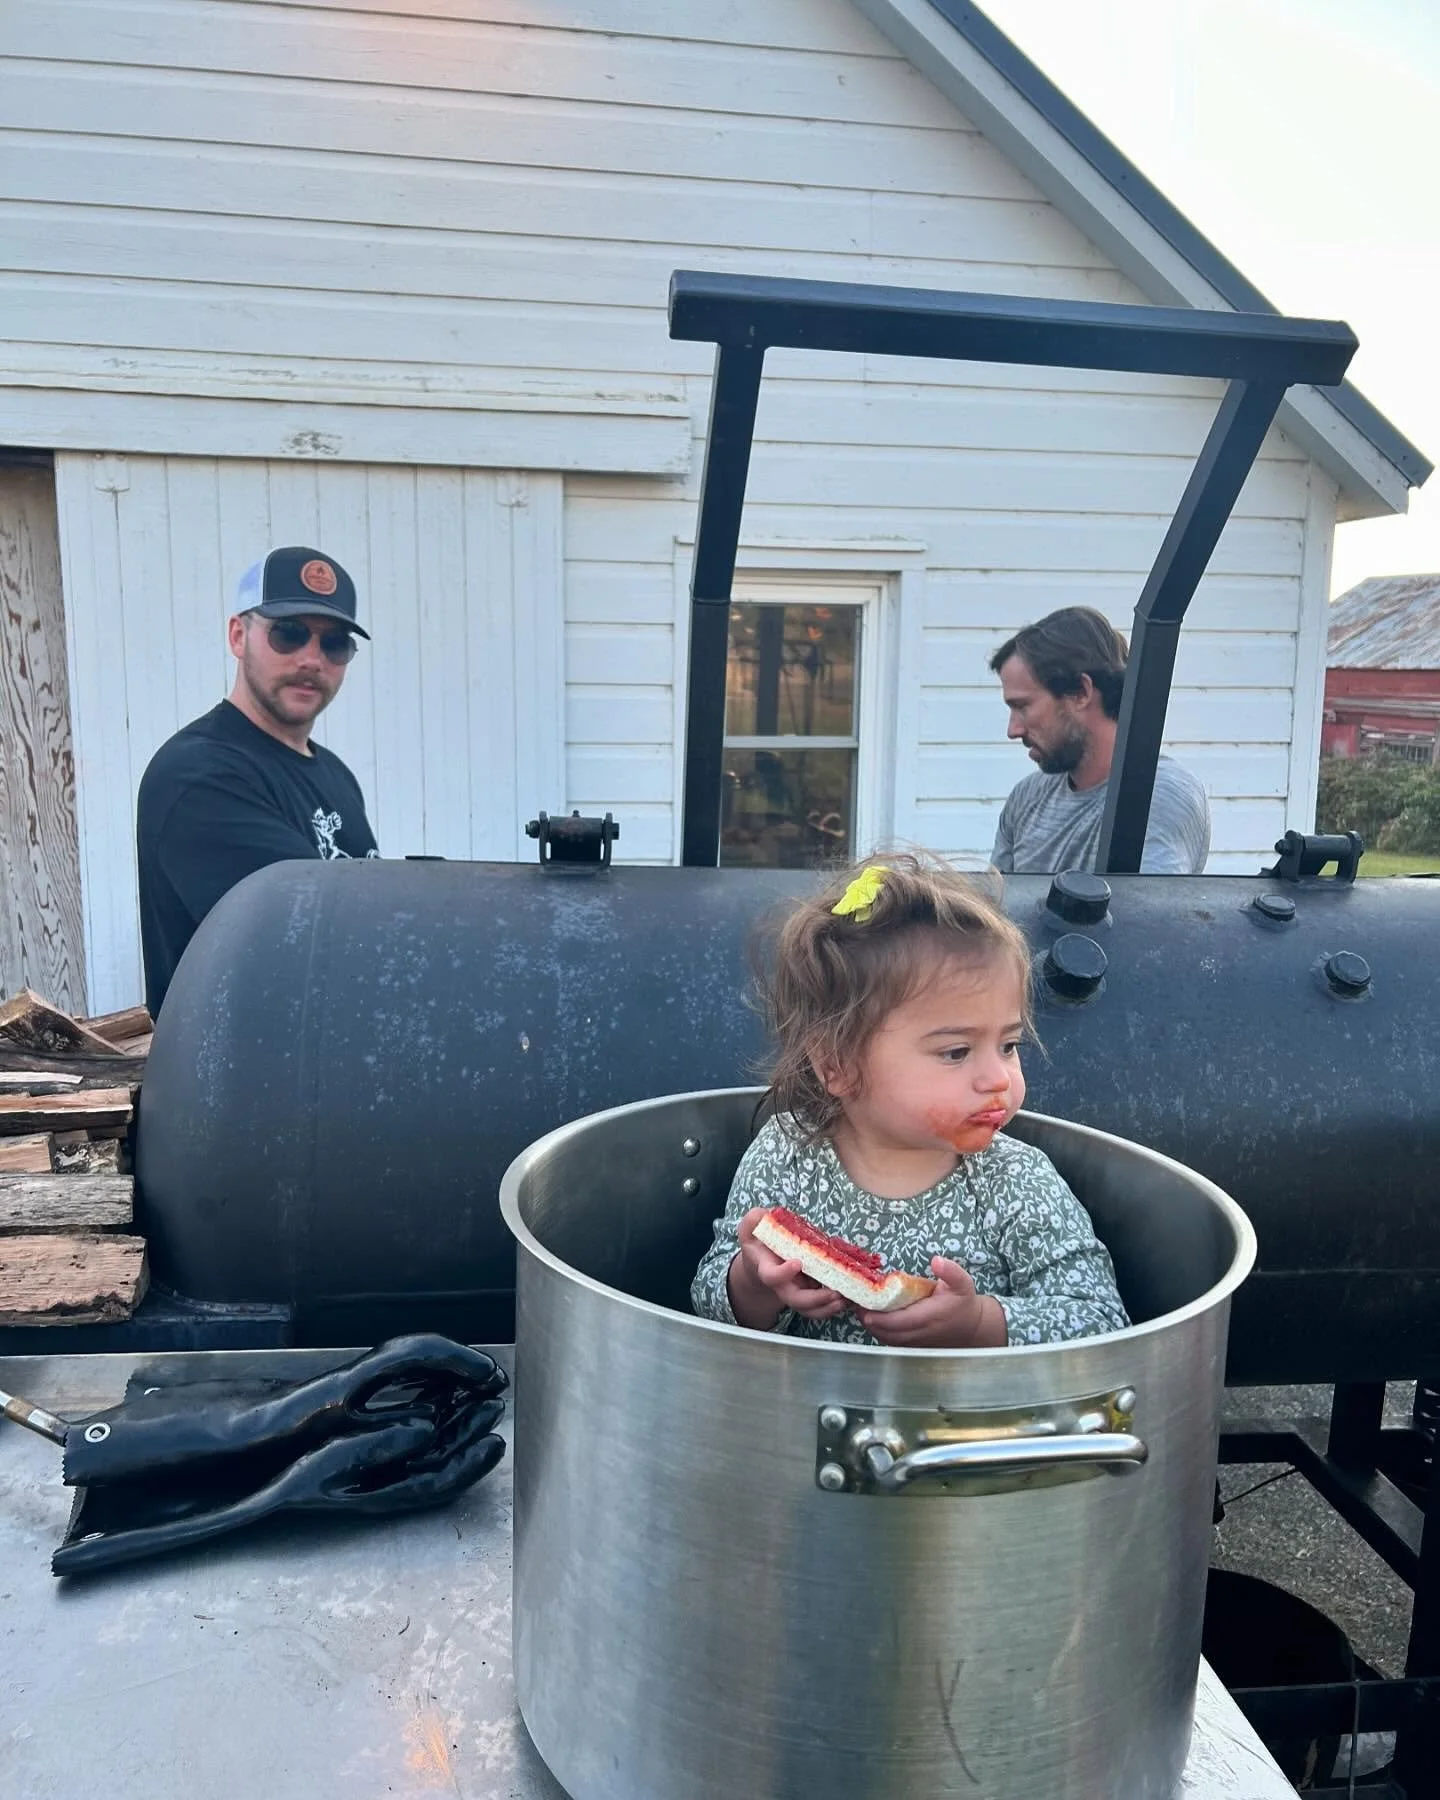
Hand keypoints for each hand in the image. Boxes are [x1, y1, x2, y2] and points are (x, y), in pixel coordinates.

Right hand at [727, 1208, 847, 1330]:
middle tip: (835, 1293)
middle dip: (815, 1299)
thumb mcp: (751, 1227)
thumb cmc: (759, 1241)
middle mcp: (781, 1284)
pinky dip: (833, 1305)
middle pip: (795, 1299)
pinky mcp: (809, 1291)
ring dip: (828, 1307)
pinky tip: (848, 1297)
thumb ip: (754, 1220)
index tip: (797, 1263)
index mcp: (767, 1268)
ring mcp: (796, 1290)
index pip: (772, 1276)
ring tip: (845, 1299)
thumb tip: (765, 1214)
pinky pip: (819, 1306)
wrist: (761, 1261)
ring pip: (809, 1309)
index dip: (783, 1273)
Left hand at [860, 1257, 1007, 1348]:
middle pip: (887, 1332)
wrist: (971, 1328)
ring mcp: (915, 1342)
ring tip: (859, 1307)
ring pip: (886, 1338)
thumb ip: (951, 1271)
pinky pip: (890, 1341)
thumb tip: (936, 1260)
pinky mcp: (912, 1345)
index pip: (899, 1321)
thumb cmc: (963, 1302)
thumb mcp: (962, 1283)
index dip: (879, 1316)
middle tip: (854, 1302)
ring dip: (871, 1325)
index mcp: (929, 1317)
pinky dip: (878, 1331)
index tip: (863, 1305)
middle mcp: (919, 1333)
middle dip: (868, 1319)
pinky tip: (871, 1316)